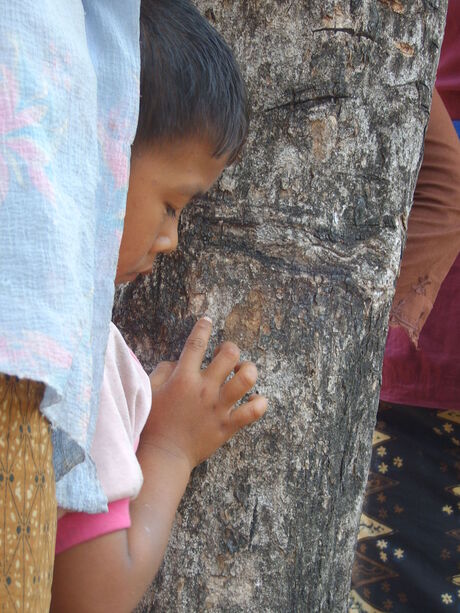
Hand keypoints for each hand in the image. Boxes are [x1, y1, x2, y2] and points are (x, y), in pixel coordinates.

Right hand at [142, 317, 267, 470]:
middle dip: (230, 349)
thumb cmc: (154, 423)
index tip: (208, 320)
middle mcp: (204, 389)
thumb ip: (164, 371)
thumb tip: (178, 361)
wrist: (164, 456)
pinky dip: (260, 402)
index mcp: (183, 378)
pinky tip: (255, 399)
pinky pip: (254, 410)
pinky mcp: (229, 425)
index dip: (203, 327)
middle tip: (225, 355)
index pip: (196, 344)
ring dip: (248, 370)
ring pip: (247, 378)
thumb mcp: (150, 391)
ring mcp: (219, 407)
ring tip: (241, 374)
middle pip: (230, 355)